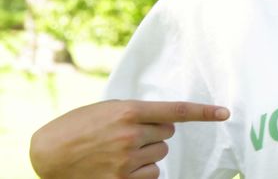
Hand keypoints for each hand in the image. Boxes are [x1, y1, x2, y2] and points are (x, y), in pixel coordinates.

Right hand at [29, 99, 229, 178]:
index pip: (175, 111)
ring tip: (118, 152)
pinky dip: (142, 172)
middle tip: (127, 135)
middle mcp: (131, 134)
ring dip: (146, 154)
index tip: (224, 113)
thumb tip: (165, 120)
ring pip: (159, 155)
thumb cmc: (77, 128)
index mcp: (128, 111)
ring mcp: (127, 160)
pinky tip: (120, 168)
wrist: (47, 154)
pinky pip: (152, 174)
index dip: (203, 112)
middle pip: (167, 135)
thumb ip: (136, 113)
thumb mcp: (106, 110)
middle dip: (153, 134)